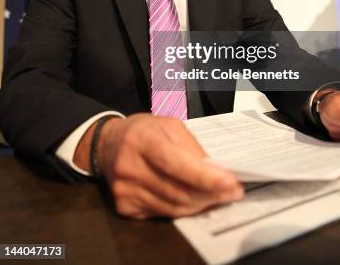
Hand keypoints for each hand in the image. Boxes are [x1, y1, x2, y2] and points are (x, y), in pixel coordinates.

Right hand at [97, 114, 243, 218]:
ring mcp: (125, 189)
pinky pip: (162, 214)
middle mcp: (129, 166)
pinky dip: (182, 210)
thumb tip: (215, 171)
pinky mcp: (124, 206)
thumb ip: (191, 146)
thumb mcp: (168, 125)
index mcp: (142, 139)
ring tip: (216, 197)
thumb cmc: (144, 131)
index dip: (205, 177)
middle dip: (210, 194)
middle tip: (231, 192)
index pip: (176, 163)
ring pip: (173, 207)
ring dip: (199, 204)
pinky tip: (193, 200)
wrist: (108, 144)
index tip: (230, 183)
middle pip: (177, 190)